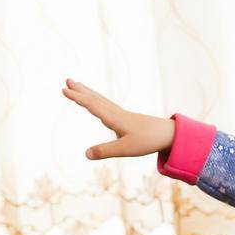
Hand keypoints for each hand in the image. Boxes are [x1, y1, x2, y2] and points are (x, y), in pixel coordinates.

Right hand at [61, 79, 175, 158]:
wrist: (170, 134)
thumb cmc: (149, 141)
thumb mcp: (126, 149)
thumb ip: (106, 151)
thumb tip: (86, 154)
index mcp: (115, 118)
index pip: (92, 106)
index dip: (78, 98)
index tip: (64, 90)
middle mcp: (117, 113)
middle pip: (96, 99)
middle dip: (81, 91)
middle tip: (67, 80)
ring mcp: (122, 115)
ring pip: (102, 101)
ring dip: (89, 94)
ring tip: (78, 86)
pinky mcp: (127, 119)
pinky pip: (108, 106)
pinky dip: (98, 101)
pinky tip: (97, 104)